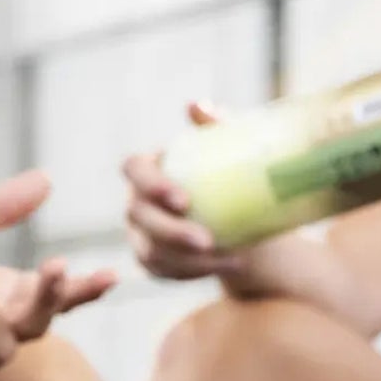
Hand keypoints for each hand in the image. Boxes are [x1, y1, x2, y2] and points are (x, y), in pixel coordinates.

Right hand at [126, 106, 311, 297]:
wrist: (247, 219)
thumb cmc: (236, 175)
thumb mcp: (232, 148)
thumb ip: (216, 126)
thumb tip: (196, 106)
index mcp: (148, 169)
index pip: (133, 169)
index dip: (151, 185)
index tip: (184, 200)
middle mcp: (136, 202)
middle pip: (139, 217)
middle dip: (171, 232)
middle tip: (208, 240)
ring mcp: (141, 236)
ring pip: (151, 252)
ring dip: (188, 259)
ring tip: (232, 259)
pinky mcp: (154, 264)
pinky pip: (166, 273)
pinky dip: (197, 273)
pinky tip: (228, 267)